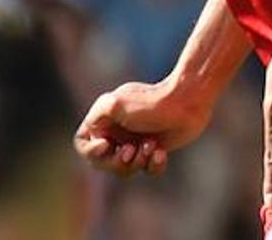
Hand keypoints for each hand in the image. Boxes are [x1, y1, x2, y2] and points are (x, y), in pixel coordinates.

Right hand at [73, 79, 210, 176]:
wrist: (188, 102)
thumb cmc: (152, 103)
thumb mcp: (115, 104)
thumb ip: (96, 118)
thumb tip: (94, 136)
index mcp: (105, 121)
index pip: (83, 143)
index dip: (90, 150)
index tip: (106, 145)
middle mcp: (118, 133)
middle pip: (102, 162)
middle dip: (116, 161)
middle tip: (131, 149)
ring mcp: (136, 142)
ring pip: (125, 169)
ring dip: (137, 162)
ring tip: (151, 145)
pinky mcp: (155, 150)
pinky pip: (147, 169)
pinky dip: (153, 164)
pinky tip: (161, 152)